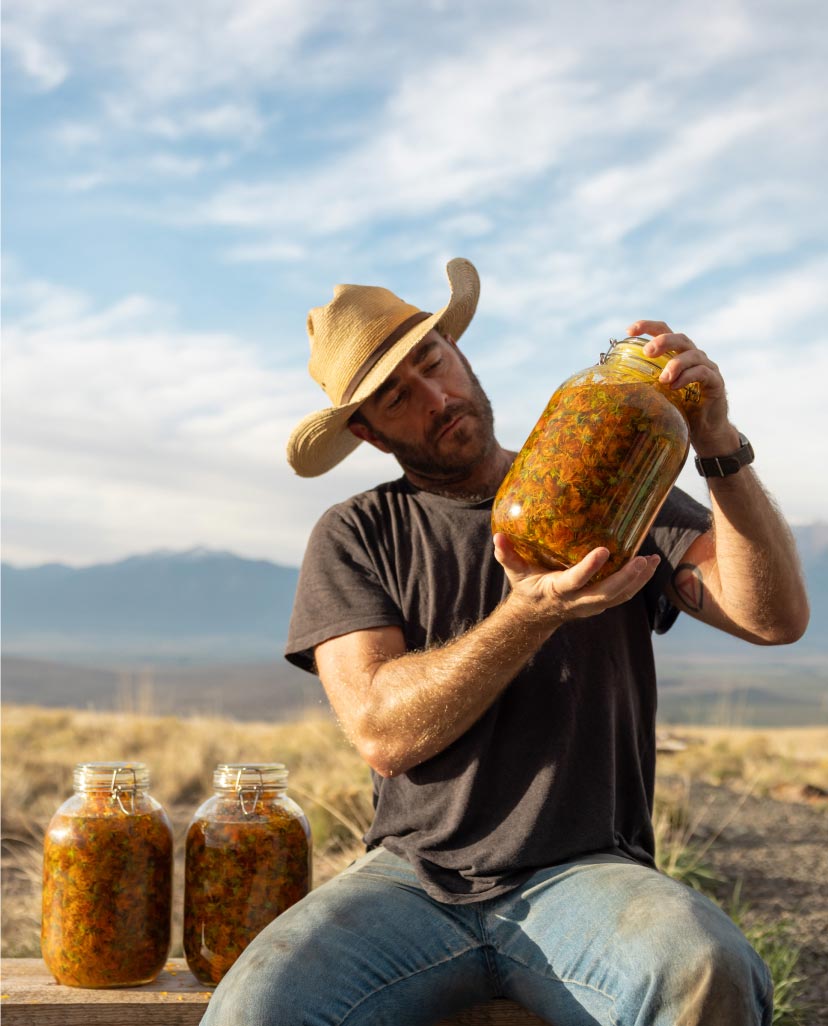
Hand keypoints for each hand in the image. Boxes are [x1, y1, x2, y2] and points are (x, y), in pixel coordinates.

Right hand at [493, 533, 659, 627]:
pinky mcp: (601, 603)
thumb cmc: (527, 587)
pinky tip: (650, 565)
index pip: (575, 581)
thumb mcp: (514, 572)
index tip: (604, 551)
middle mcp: (578, 601)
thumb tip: (498, 536)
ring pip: (620, 596)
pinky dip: (638, 582)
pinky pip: (623, 595)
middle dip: (626, 578)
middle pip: (607, 593)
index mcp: (557, 590)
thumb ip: (506, 555)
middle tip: (641, 560)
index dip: (589, 568)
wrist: (537, 614)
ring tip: (653, 560)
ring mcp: (592, 604)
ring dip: (638, 580)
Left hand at [626, 319, 740, 455]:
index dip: (647, 326)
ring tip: (662, 379)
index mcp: (677, 353)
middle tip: (647, 352)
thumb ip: (643, 382)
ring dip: (675, 364)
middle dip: (663, 341)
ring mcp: (707, 367)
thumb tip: (610, 382)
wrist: (704, 430)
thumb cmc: (678, 408)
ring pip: (692, 355)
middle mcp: (693, 356)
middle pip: (680, 338)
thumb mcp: (657, 393)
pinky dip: (687, 378)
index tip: (629, 331)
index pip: (664, 331)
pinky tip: (675, 387)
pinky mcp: (716, 382)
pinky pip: (702, 373)